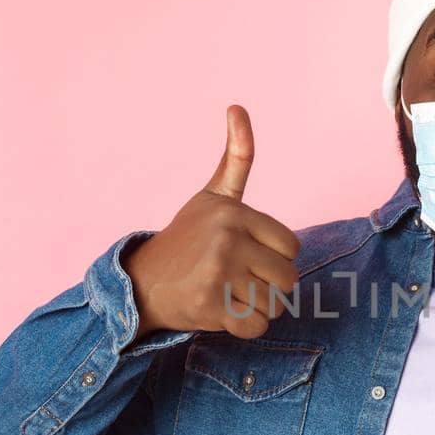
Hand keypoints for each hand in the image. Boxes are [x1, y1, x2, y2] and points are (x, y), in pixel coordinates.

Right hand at [121, 105, 300, 340]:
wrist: (142, 282)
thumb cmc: (188, 238)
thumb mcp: (213, 195)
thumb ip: (237, 157)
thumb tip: (237, 107)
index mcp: (234, 212)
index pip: (292, 247)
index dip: (274, 257)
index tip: (246, 254)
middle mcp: (227, 238)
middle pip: (288, 278)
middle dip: (269, 285)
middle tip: (237, 279)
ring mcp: (218, 272)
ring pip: (275, 304)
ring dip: (257, 307)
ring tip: (228, 293)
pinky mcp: (211, 305)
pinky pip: (256, 326)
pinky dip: (245, 327)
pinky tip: (224, 313)